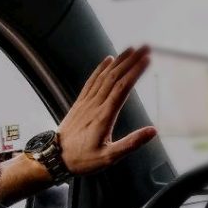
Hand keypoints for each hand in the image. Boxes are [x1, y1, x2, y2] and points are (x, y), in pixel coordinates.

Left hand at [57, 46, 157, 174]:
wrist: (54, 158)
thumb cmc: (82, 160)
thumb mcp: (109, 158)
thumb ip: (131, 144)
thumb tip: (153, 131)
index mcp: (103, 117)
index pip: (122, 88)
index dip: (135, 72)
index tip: (147, 60)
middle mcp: (94, 105)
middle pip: (115, 76)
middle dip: (131, 60)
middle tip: (145, 48)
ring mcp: (86, 102)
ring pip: (104, 76)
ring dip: (119, 61)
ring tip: (132, 49)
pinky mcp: (80, 103)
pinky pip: (92, 80)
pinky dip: (101, 68)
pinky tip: (108, 60)